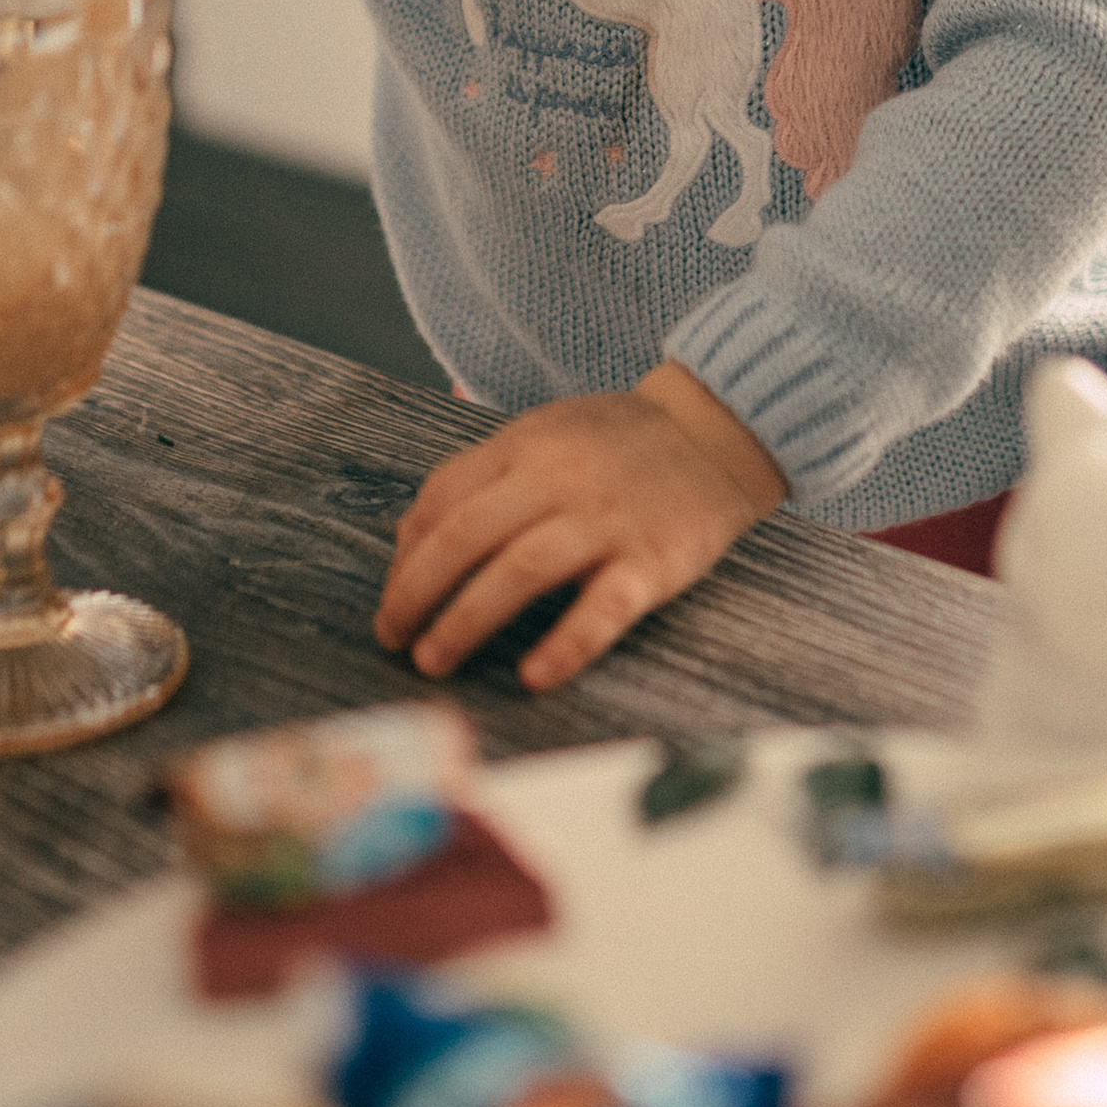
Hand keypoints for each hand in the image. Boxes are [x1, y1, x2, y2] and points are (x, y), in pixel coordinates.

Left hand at [375, 364, 786, 691]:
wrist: (714, 430)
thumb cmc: (618, 442)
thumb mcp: (541, 435)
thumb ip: (478, 478)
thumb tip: (406, 541)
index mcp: (525, 447)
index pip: (443, 498)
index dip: (405, 558)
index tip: (392, 605)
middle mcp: (558, 479)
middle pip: (468, 535)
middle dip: (418, 592)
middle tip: (394, 640)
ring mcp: (606, 519)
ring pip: (521, 568)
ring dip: (467, 619)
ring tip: (434, 660)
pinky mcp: (653, 559)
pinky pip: (605, 605)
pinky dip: (567, 643)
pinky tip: (535, 676)